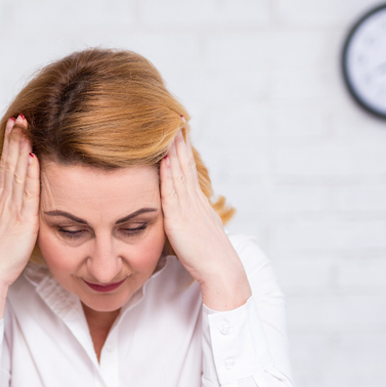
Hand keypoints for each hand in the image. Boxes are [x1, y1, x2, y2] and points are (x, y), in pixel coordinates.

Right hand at [0, 115, 39, 327]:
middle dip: (14, 139)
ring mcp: (11, 210)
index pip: (6, 168)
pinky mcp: (22, 221)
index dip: (10, 147)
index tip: (15, 127)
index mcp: (0, 203)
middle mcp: (3, 202)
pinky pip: (27, 193)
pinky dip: (30, 174)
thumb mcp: (1, 230)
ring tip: (24, 127)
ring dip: (21, 148)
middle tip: (19, 116)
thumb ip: (9, 215)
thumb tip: (13, 206)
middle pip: (9, 164)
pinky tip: (33, 157)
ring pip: (16, 173)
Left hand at [159, 125, 250, 311]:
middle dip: (179, 140)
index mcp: (197, 202)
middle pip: (184, 163)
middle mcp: (194, 200)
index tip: (177, 129)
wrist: (221, 270)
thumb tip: (178, 217)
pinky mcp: (180, 219)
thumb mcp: (196, 232)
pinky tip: (164, 158)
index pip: (187, 169)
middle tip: (174, 116)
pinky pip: (172, 191)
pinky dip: (168, 173)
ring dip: (173, 149)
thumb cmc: (208, 258)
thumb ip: (186, 220)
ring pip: (179, 172)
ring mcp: (188, 208)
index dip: (182, 149)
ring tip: (167, 127)